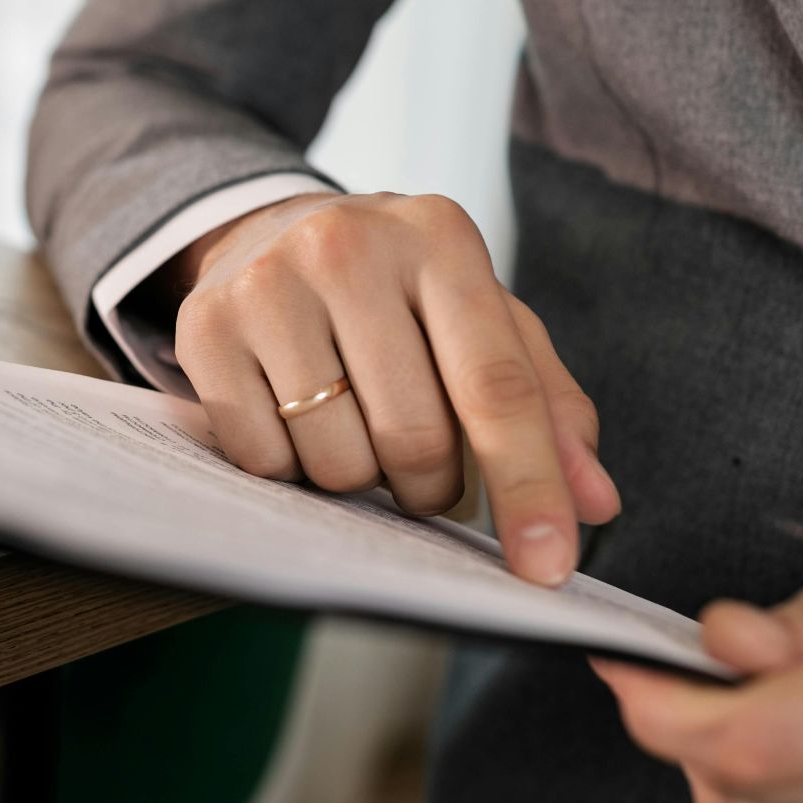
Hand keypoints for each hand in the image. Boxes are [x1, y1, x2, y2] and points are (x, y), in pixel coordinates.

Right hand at [168, 191, 620, 584]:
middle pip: (414, 438)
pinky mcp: (205, 325)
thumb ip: (549, 407)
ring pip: (337, 460)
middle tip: (422, 474)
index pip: (496, 386)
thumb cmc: (400, 295)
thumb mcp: (485, 323)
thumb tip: (596, 503)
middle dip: (430, 489)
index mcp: (441, 239)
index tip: (548, 568)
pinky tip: (294, 421)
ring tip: (353, 429)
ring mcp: (268, 283)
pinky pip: (263, 458)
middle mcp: (349, 246)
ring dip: (359, 481)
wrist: (272, 234)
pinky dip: (290, 469)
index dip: (528, 486)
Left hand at [593, 499, 802, 802]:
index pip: (767, 739)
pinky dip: (774, 795)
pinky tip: (801, 737)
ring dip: (726, 763)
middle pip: (751, 793)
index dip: (668, 711)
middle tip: (675, 667)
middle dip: (683, 727)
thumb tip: (722, 646)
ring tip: (760, 690)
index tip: (624, 669)